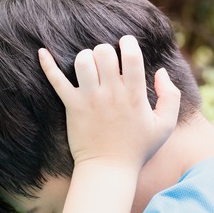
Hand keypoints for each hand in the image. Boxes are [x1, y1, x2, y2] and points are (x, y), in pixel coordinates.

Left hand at [38, 35, 179, 171]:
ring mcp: (89, 99)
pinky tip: (42, 52)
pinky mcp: (72, 107)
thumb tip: (160, 71)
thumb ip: (171, 96)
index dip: (129, 43)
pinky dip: (48, 65)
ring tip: (89, 66)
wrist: (108, 169)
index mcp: (134, 95)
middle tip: (106, 61)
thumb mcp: (165, 125)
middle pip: (103, 53)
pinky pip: (56, 81)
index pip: (131, 56)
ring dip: (86, 57)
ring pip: (82, 62)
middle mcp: (111, 93)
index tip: (126, 43)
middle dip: (105, 50)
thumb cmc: (138, 148)